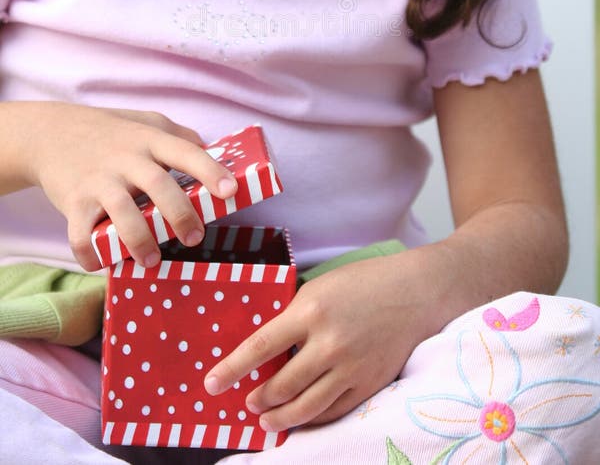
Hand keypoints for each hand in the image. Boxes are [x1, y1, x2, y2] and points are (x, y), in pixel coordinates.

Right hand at [14, 102, 237, 270]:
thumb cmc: (110, 132)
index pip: (185, 152)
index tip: (230, 190)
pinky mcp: (73, 201)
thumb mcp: (147, 122)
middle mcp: (125, 158)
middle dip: (180, 214)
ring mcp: (98, 180)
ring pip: (121, 211)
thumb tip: (216, 154)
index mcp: (149, 139)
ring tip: (152, 259)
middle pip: (158, 184)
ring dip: (140, 239)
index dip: (210, 171)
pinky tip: (103, 264)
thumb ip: (179, 137)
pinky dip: (91, 253)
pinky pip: (81, 233)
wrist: (50, 133)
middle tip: (194, 237)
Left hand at [204, 248, 449, 430]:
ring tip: (267, 419)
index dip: (232, 368)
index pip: (260, 346)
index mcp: (311, 310)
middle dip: (258, 399)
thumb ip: (296, 317)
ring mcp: (351, 367)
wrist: (415, 292)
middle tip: (248, 402)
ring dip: (280, 417)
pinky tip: (301, 419)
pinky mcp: (369, 383)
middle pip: (281, 385)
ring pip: (306, 407)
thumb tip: (267, 347)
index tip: (211, 384)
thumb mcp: (321, 288)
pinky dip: (312, 419)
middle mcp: (329, 343)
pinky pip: (334, 411)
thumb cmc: (363, 283)